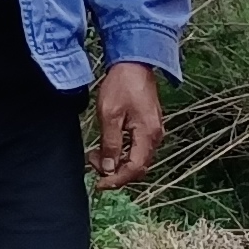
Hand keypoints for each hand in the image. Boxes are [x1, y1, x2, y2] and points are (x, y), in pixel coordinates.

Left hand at [90, 60, 162, 188]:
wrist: (134, 64)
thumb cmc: (122, 85)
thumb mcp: (110, 115)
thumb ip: (110, 144)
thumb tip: (108, 168)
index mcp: (148, 135)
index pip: (135, 168)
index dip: (117, 180)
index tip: (99, 184)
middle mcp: (155, 136)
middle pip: (137, 167)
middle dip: (114, 171)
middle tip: (92, 163)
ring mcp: (153, 131)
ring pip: (136, 158)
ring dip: (116, 162)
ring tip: (95, 154)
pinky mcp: (148, 126)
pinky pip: (136, 148)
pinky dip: (120, 152)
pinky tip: (105, 146)